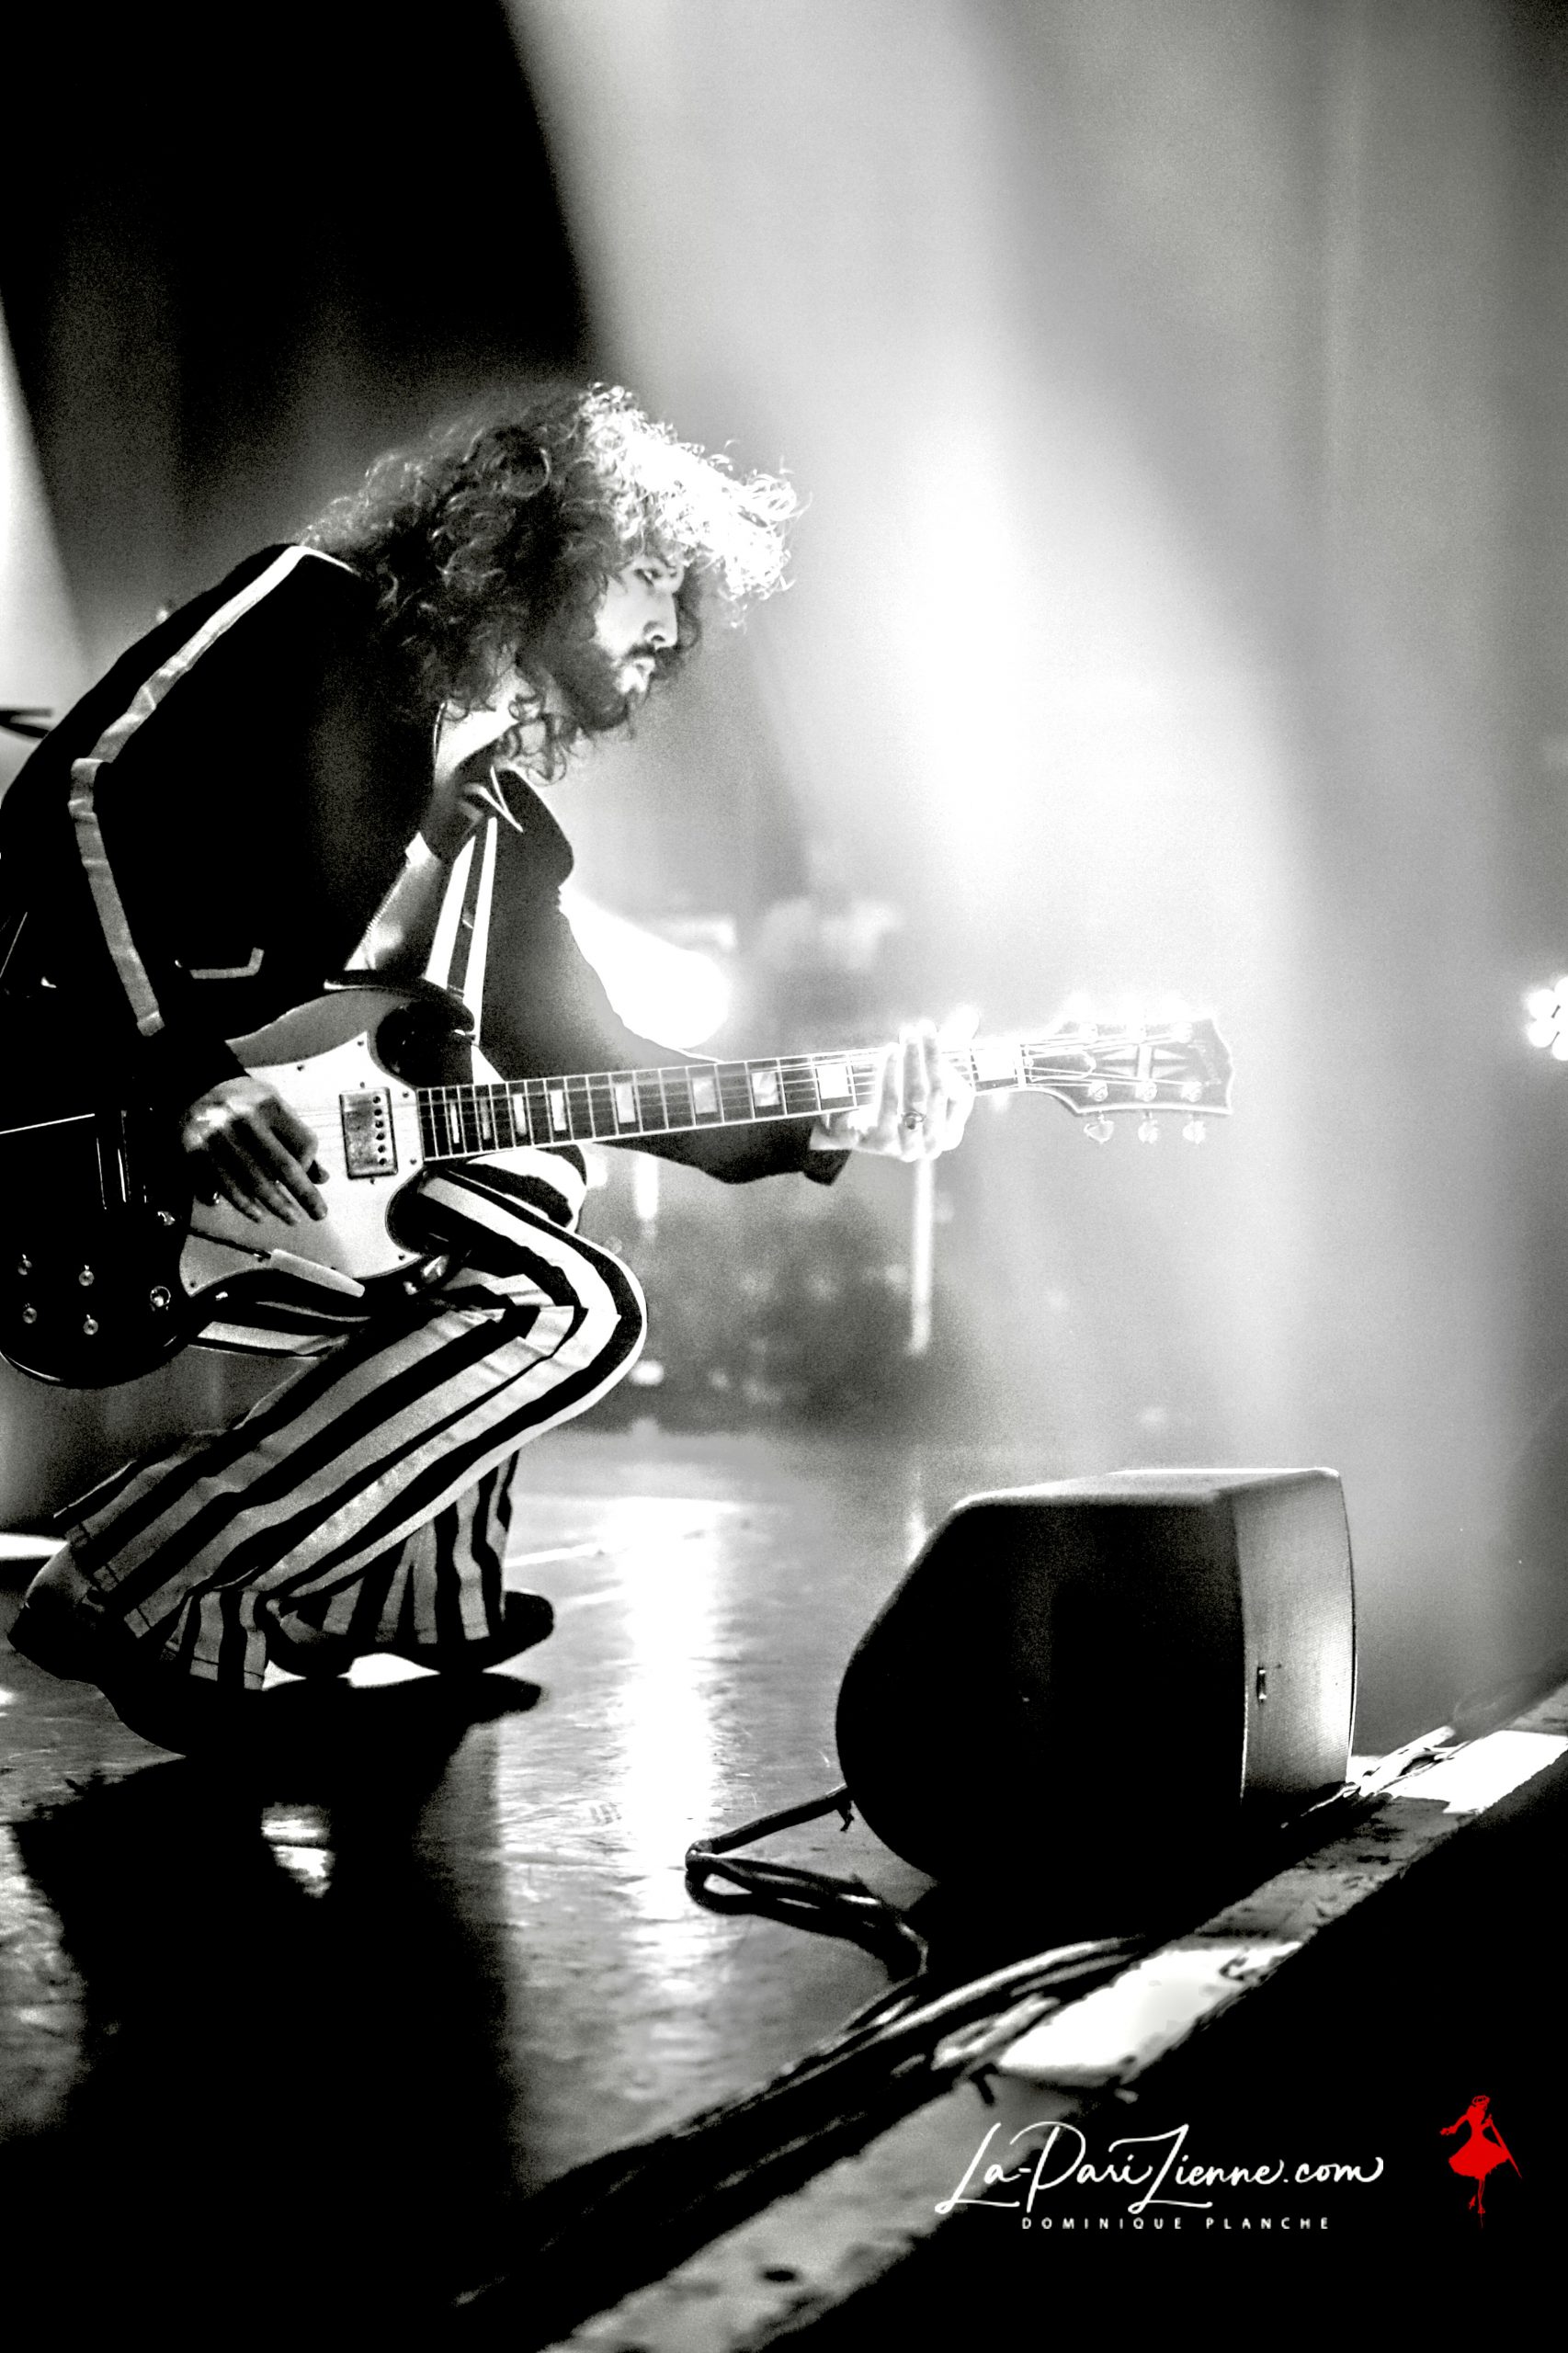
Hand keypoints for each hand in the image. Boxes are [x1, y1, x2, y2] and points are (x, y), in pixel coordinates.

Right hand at [180, 1077, 327, 1223]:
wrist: (195, 1090)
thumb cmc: (245, 1104)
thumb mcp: (274, 1110)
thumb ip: (297, 1140)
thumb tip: (322, 1178)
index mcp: (269, 1104)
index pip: (303, 1143)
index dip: (310, 1165)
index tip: (311, 1179)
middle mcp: (245, 1118)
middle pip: (282, 1166)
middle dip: (304, 1194)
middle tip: (317, 1214)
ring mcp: (219, 1135)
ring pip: (254, 1181)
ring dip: (276, 1205)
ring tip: (291, 1218)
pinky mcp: (197, 1150)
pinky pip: (226, 1185)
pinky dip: (244, 1204)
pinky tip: (258, 1214)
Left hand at [809, 1019, 975, 1160]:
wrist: (854, 1129)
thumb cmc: (897, 1101)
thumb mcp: (925, 1078)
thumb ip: (950, 1050)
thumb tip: (969, 1015)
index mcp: (951, 1133)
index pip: (962, 1095)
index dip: (949, 1063)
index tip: (933, 1033)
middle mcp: (934, 1145)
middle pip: (938, 1092)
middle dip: (931, 1056)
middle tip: (920, 1027)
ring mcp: (909, 1147)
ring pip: (915, 1097)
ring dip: (912, 1062)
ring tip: (905, 1036)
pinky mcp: (882, 1142)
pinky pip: (888, 1103)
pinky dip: (890, 1074)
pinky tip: (889, 1052)